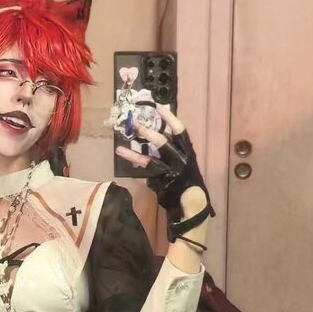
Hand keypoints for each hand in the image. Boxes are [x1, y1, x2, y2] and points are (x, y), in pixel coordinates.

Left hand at [115, 106, 213, 239]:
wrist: (194, 204)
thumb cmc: (188, 181)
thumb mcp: (185, 164)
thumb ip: (172, 154)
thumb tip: (155, 142)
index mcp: (188, 153)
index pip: (181, 132)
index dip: (170, 119)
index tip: (160, 107)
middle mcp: (180, 160)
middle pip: (163, 143)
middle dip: (148, 132)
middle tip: (134, 124)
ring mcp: (170, 173)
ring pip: (149, 161)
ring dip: (133, 154)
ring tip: (119, 149)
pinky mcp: (161, 184)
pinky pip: (144, 176)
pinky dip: (135, 171)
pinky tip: (125, 164)